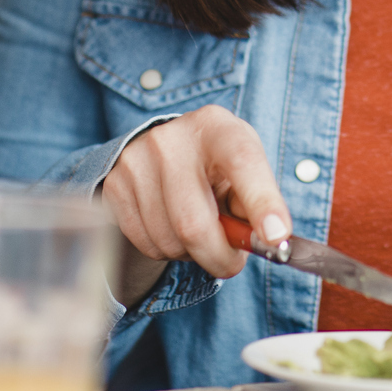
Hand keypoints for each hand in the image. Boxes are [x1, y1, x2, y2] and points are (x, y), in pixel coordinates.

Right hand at [102, 106, 290, 306]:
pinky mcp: (115, 184)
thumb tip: (272, 241)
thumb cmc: (218, 165)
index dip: (262, 202)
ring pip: (169, 240)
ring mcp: (136, 160)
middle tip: (231, 263)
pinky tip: (173, 228)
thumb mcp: (245, 170)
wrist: (166, 148)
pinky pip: (146, 243)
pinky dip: (166, 251)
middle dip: (218, 257)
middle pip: (194, 222)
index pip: (242, 163)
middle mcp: (172, 139)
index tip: (276, 237)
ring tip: (198, 231)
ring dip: (191, 254)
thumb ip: (259, 203)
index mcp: (218, 127)